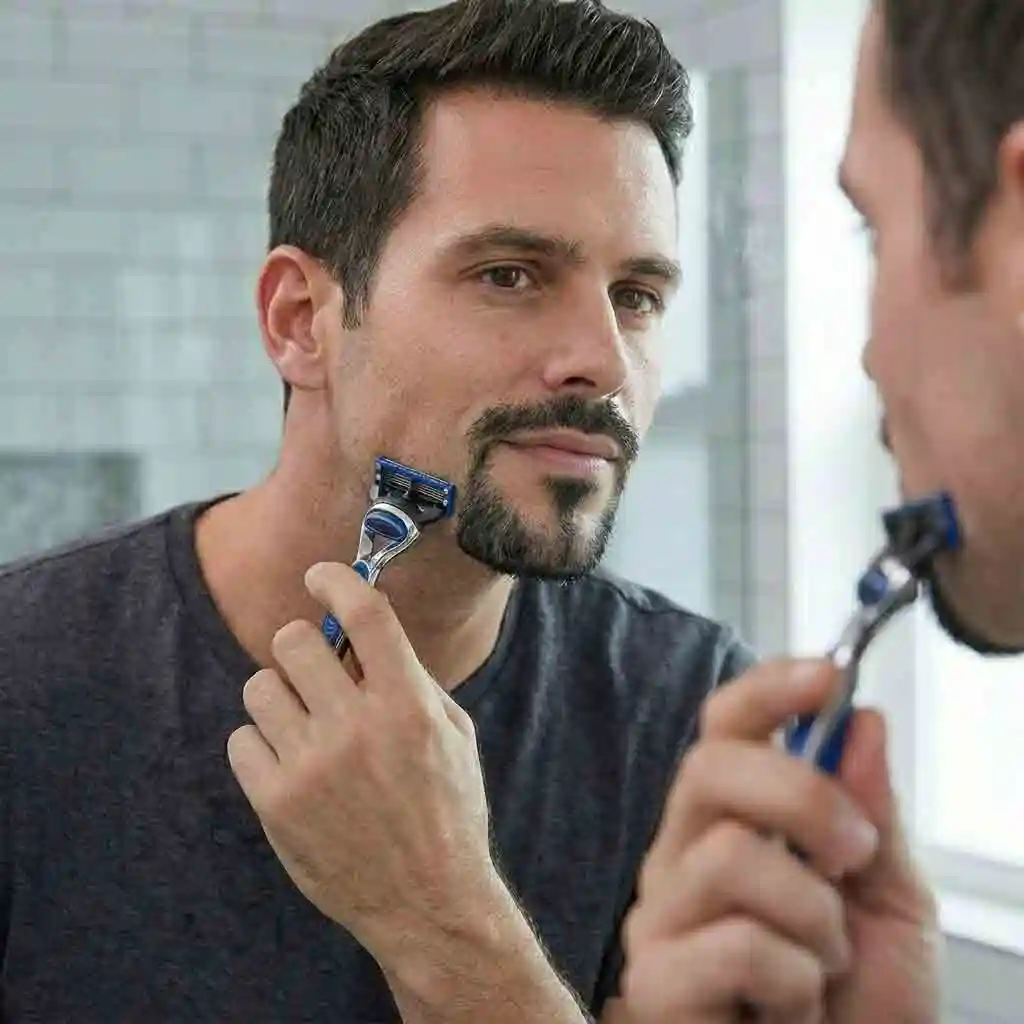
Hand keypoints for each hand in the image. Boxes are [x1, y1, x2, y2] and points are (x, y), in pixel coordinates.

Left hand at [226, 561, 501, 972]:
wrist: (427, 901)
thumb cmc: (447, 811)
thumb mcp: (454, 735)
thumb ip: (412, 681)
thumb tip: (364, 636)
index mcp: (407, 705)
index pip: (363, 613)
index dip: (336, 580)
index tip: (321, 577)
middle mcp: (356, 727)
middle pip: (293, 640)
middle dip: (304, 646)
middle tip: (315, 668)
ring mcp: (310, 766)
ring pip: (260, 686)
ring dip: (281, 696)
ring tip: (305, 723)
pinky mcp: (275, 803)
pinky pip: (242, 740)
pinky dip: (263, 745)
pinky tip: (291, 765)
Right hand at [614, 659, 940, 1023]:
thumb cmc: (862, 1006)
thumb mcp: (894, 903)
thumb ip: (875, 815)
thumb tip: (863, 722)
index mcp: (727, 822)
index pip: (722, 729)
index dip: (767, 692)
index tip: (827, 674)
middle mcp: (679, 856)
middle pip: (711, 769)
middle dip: (803, 797)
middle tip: (854, 853)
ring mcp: (660, 917)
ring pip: (731, 856)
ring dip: (814, 915)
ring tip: (826, 962)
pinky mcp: (656, 983)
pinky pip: (737, 945)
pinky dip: (794, 979)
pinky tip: (790, 1006)